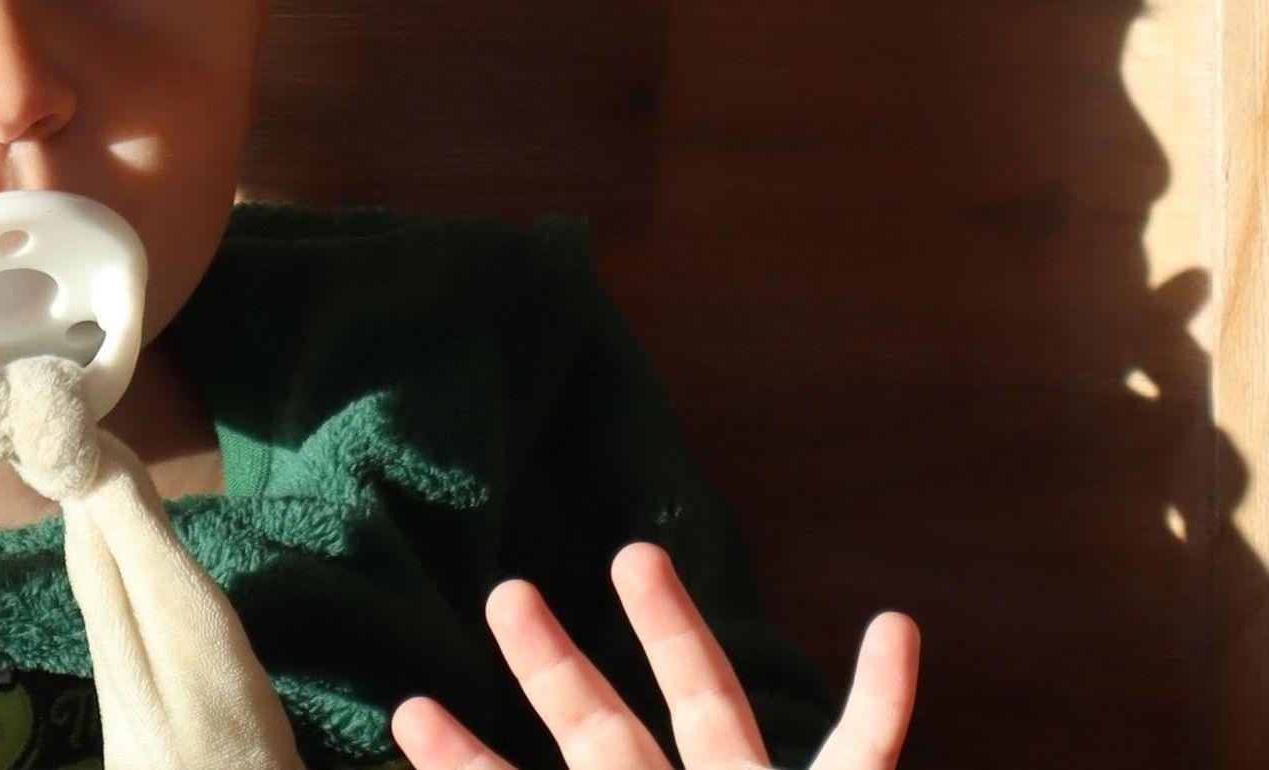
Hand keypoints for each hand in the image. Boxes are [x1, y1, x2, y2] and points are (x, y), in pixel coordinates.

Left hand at [392, 542, 918, 769]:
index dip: (466, 765)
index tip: (408, 712)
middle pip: (601, 737)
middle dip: (552, 668)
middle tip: (504, 594)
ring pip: (715, 711)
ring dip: (677, 634)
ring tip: (635, 554)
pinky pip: (866, 755)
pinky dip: (883, 698)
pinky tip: (894, 626)